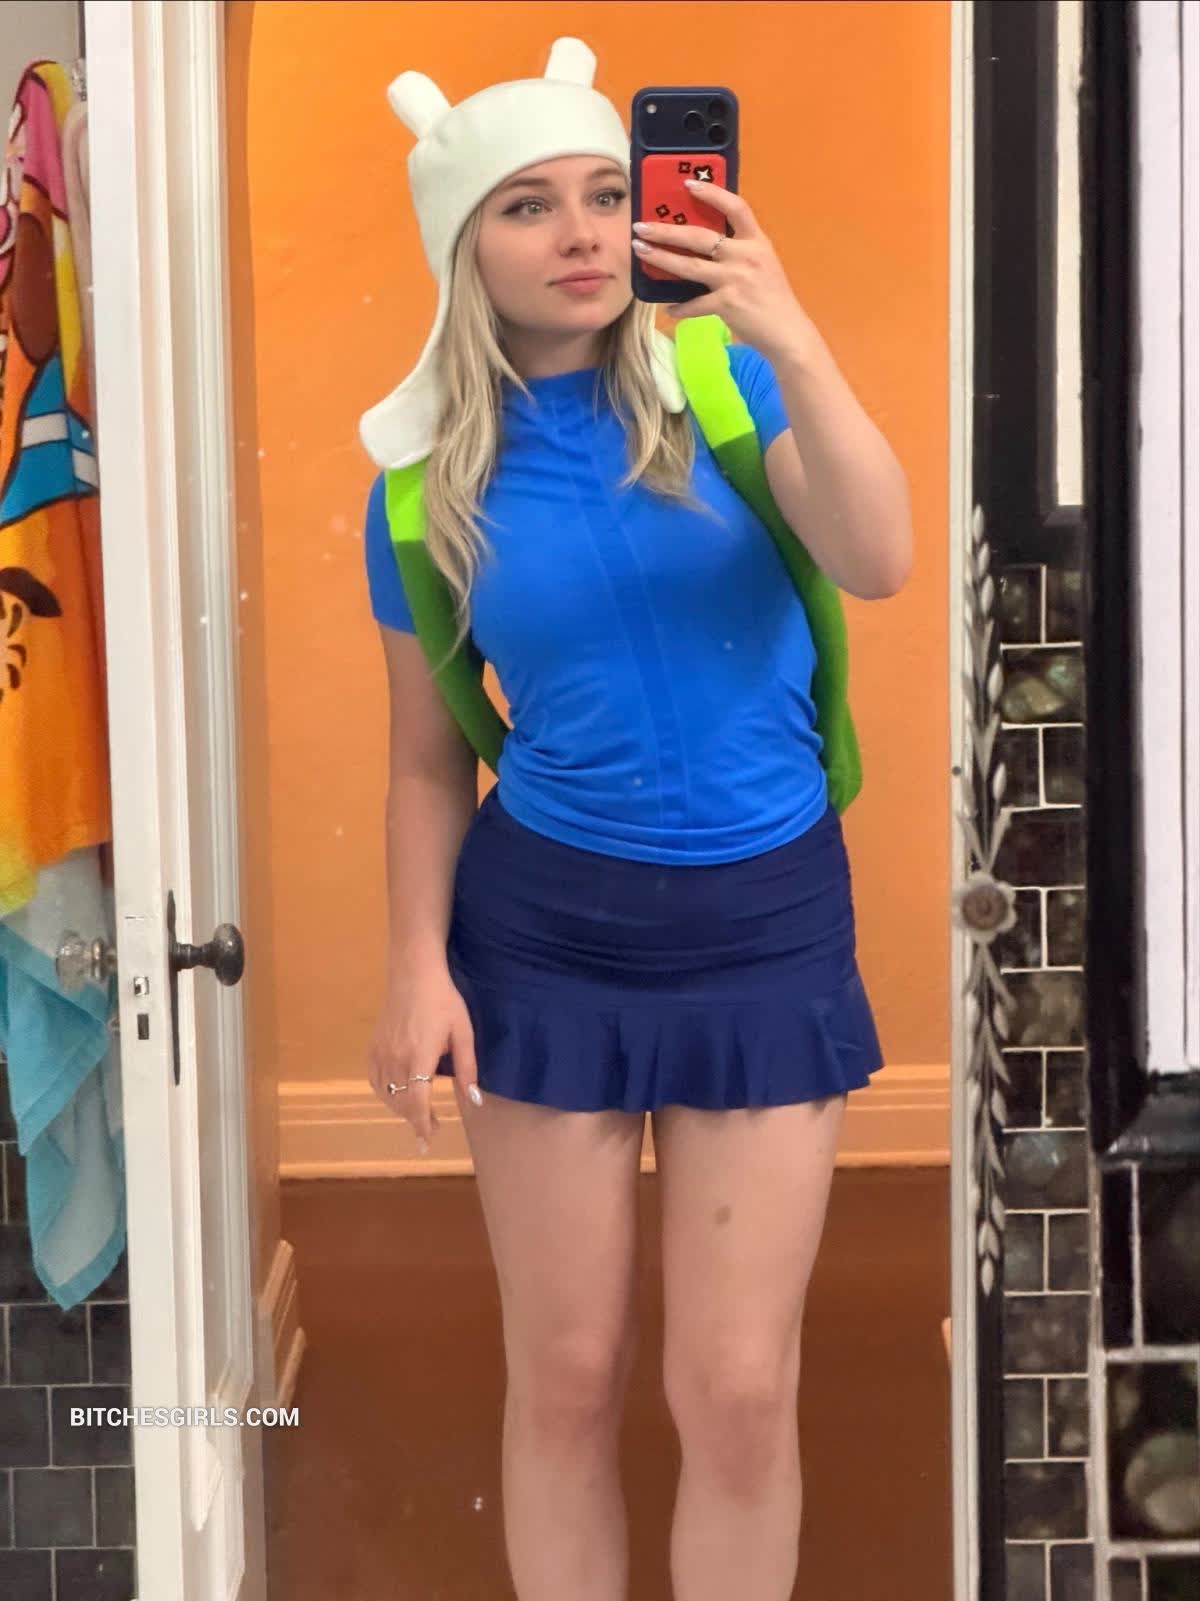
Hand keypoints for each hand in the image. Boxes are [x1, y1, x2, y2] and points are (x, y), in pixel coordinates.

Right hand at [367, 967, 483, 1155]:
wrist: (413, 973)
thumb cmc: (444, 1000)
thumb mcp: (463, 1032)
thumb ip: (467, 1068)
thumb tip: (473, 1100)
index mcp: (420, 1056)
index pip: (417, 1102)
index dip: (421, 1125)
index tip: (427, 1140)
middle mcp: (396, 1058)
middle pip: (401, 1102)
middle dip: (415, 1119)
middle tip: (432, 1126)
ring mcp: (381, 1052)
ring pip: (386, 1093)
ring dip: (400, 1108)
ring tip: (417, 1112)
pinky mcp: (373, 1046)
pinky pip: (374, 1079)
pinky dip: (383, 1092)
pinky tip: (395, 1094)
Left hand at [631, 179, 822, 364]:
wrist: (787, 331)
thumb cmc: (772, 296)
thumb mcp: (762, 262)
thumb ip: (740, 248)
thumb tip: (706, 241)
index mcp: (756, 241)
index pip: (736, 207)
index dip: (712, 193)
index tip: (688, 185)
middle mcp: (745, 256)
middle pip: (700, 236)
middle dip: (667, 230)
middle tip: (641, 226)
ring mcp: (735, 280)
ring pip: (690, 266)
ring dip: (662, 257)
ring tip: (640, 249)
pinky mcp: (727, 304)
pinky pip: (695, 304)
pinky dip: (681, 307)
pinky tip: (669, 308)